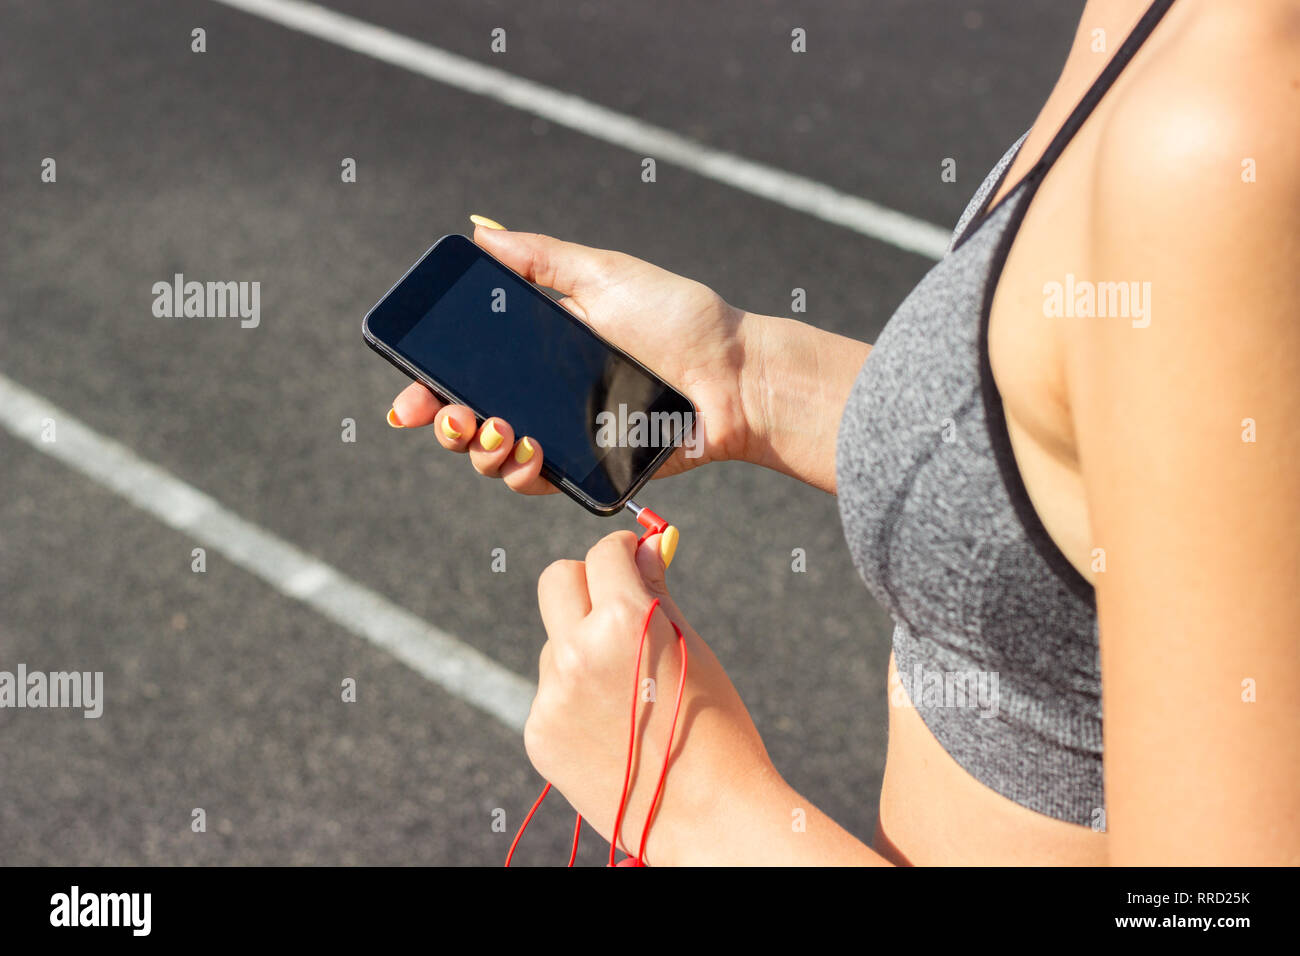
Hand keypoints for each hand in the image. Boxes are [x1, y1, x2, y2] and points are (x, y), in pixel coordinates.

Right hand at [386, 218, 754, 494]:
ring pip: (495, 459)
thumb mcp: (605, 275)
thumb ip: (540, 259)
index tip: (408, 398)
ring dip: (482, 451)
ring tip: (501, 431)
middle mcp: (544, 393)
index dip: (428, 386)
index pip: (466, 369)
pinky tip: (530, 454)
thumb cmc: (680, 319)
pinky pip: (539, 483)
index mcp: (539, 348)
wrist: (734, 376)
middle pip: (469, 420)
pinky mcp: (591, 469)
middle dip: (446, 423)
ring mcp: (565, 434)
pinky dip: (523, 474)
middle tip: (455, 417)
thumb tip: (479, 231)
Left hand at [525, 529, 774, 863]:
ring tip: (630, 694)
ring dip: (582, 648)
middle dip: (586, 581)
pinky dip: (575, 696)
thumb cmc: (714, 728)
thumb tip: (641, 549)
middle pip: (557, 580)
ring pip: (556, 642)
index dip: (622, 550)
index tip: (632, 557)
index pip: (603, 553)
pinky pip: (551, 692)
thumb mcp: (693, 648)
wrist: (708, 815)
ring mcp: (552, 697)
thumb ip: (656, 592)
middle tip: (616, 603)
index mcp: (624, 622)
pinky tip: (611, 726)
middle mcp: (577, 653)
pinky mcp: (539, 734)